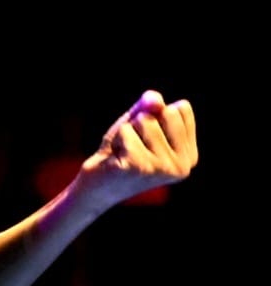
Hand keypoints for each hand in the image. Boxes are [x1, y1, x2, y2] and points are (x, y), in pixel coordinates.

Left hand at [79, 89, 197, 209]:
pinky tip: (116, 158)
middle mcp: (182, 165)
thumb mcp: (137, 122)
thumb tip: (156, 100)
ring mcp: (163, 168)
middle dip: (142, 121)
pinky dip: (117, 139)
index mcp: (189, 155)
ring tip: (124, 151)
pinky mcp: (140, 167)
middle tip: (133, 144)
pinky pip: (127, 132)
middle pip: (166, 112)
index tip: (146, 137)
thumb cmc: (120, 150)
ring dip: (127, 131)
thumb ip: (149, 106)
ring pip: (145, 120)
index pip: (181, 109)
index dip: (157, 114)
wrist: (96, 185)